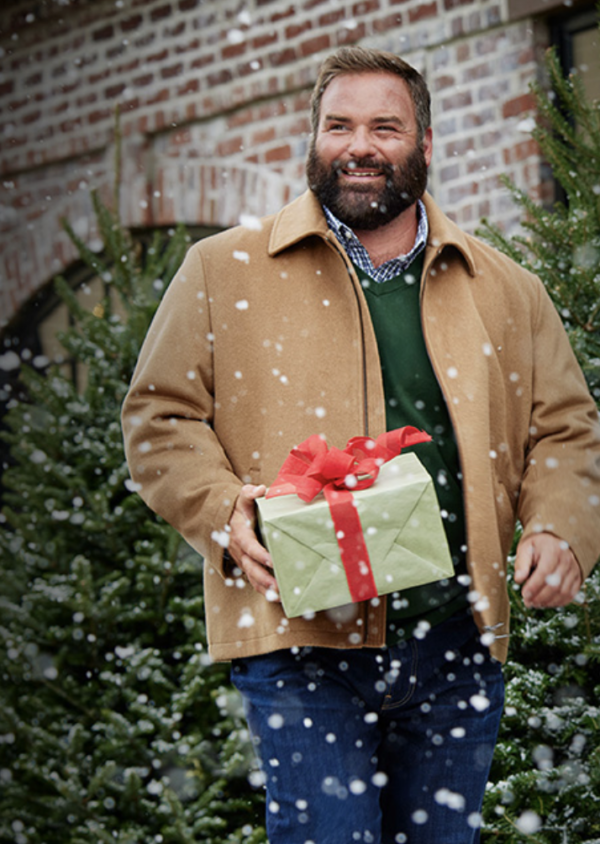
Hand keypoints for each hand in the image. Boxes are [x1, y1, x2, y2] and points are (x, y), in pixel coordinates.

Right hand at [227, 484, 279, 601]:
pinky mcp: (247, 566)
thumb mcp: (243, 496)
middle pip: (250, 567)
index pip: (249, 546)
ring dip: (265, 588)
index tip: (271, 560)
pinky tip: (279, 598)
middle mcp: (239, 550)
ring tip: (280, 596)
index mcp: (240, 533)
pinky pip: (254, 581)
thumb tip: (261, 489)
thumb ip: (250, 493)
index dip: (259, 554)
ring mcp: (242, 560)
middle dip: (264, 578)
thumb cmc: (241, 507)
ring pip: (252, 577)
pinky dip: (264, 591)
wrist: (227, 518)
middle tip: (278, 585)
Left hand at [514, 532, 582, 608]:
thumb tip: (518, 579)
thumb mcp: (526, 548)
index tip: (524, 594)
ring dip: (547, 602)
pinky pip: (570, 595)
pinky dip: (557, 602)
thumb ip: (521, 563)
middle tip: (527, 602)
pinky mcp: (577, 579)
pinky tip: (545, 603)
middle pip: (555, 585)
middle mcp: (567, 560)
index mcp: (553, 550)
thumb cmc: (536, 547)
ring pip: (563, 592)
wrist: (554, 542)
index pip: (545, 572)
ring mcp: (574, 570)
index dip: (534, 586)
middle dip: (539, 597)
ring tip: (534, 603)